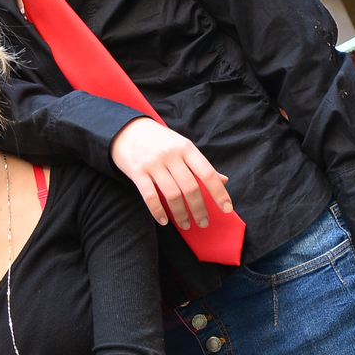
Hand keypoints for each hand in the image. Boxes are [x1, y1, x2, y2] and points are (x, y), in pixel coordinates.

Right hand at [110, 118, 233, 230]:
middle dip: (199, 209)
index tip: (227, 208)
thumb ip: (200, 164)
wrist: (127, 130)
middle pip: (190, 188)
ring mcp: (153, 163)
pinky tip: (163, 221)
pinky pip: (150, 197)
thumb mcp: (182, 146)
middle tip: (203, 223)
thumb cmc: (159, 141)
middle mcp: (171, 155)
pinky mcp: (137, 172)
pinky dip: (157, 211)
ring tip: (185, 224)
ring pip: (172, 195)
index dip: (219, 192)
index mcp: (186, 148)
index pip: (207, 173)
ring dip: (180, 214)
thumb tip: (223, 180)